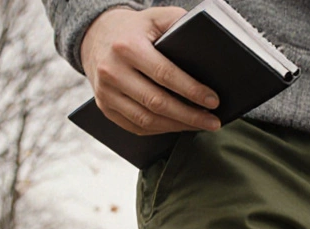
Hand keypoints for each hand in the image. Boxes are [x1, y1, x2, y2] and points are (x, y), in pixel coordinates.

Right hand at [80, 7, 221, 135]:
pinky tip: (177, 126)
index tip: (213, 101)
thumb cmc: (133, 29)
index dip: (191, 90)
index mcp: (127, 47)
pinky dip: (160, 130)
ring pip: (146, 120)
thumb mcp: (155, 17)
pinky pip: (135, 127)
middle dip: (189, 115)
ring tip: (199, 125)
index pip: (165, 74)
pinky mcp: (105, 107)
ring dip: (177, 127)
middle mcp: (112, 71)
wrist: (96, 36)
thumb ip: (179, 24)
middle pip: (157, 103)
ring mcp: (106, 93)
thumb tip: (207, 47)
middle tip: (212, 121)